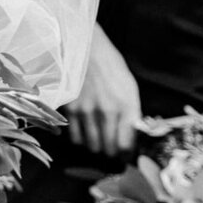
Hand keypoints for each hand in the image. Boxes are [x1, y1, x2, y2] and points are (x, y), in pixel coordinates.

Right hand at [66, 27, 141, 158]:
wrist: (86, 48)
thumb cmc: (111, 67)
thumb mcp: (129, 88)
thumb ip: (132, 114)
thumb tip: (132, 137)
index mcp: (126, 106)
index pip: (126, 145)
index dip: (126, 154)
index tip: (126, 154)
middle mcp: (107, 112)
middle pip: (108, 149)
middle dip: (111, 151)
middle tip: (111, 147)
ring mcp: (87, 112)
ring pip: (91, 146)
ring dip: (96, 146)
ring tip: (98, 137)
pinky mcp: (71, 110)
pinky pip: (75, 137)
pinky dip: (81, 138)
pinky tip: (85, 130)